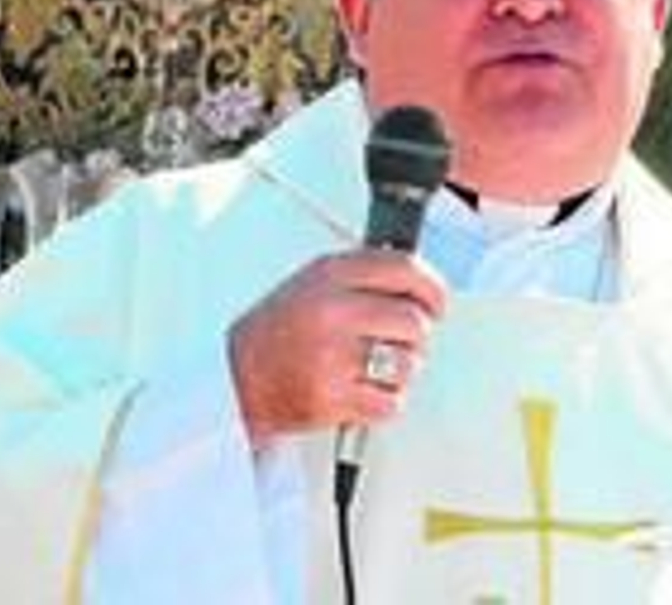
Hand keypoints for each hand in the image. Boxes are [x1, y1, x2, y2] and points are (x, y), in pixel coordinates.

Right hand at [227, 249, 447, 447]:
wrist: (234, 379)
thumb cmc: (277, 330)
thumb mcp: (312, 280)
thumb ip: (362, 274)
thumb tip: (418, 279)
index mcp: (331, 274)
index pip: (405, 269)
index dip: (432, 287)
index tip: (438, 302)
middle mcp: (332, 311)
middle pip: (414, 321)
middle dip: (415, 335)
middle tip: (400, 341)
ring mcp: (332, 357)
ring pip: (407, 363)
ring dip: (401, 370)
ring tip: (374, 367)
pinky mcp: (332, 400)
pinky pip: (391, 401)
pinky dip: (385, 401)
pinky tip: (363, 390)